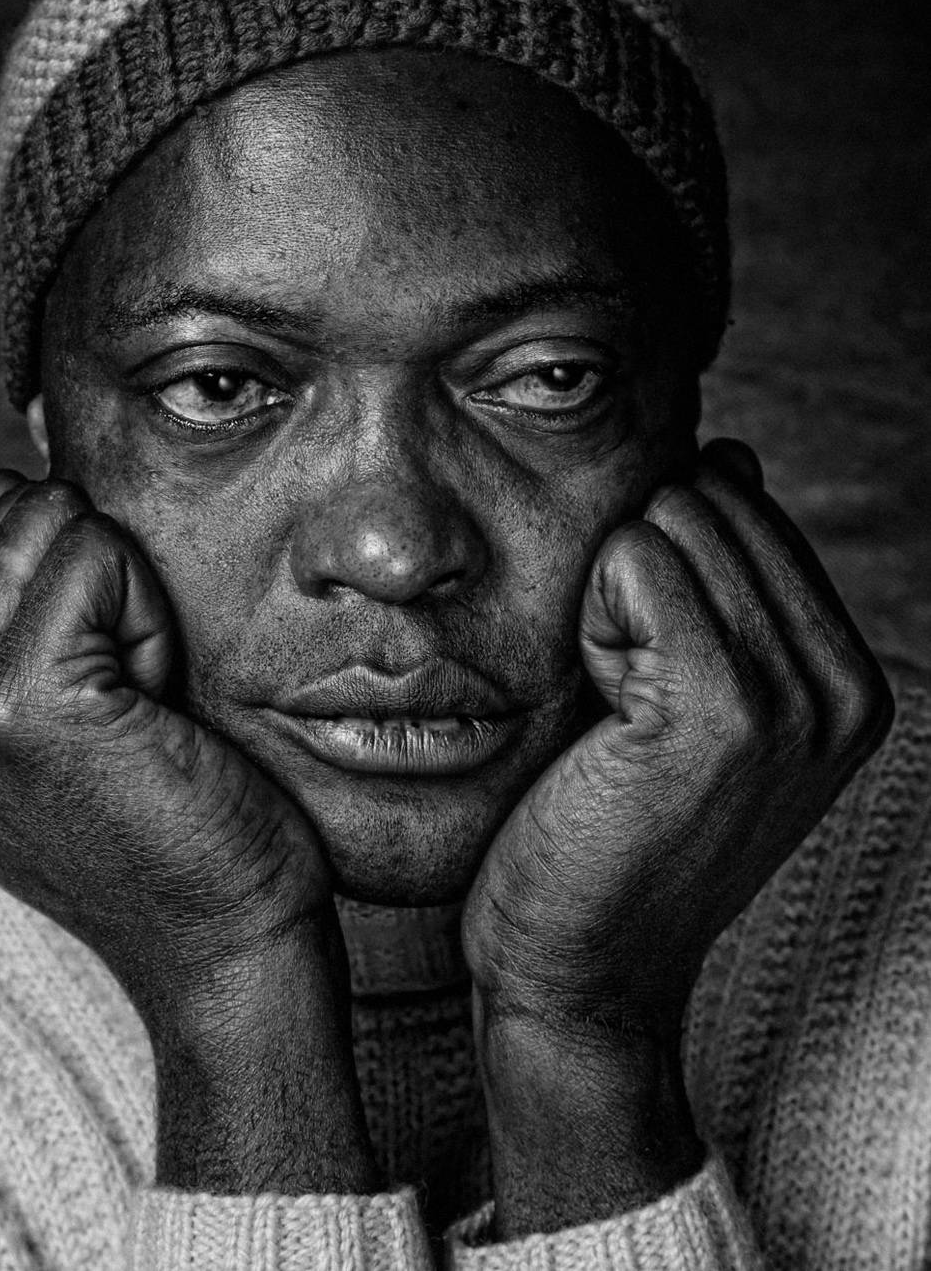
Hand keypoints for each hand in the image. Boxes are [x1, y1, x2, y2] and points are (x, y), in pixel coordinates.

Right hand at [0, 473, 377, 1192]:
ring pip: (55, 526)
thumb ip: (11, 596)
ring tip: (136, 714)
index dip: (75, 603)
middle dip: (98, 594)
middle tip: (125, 712)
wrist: (224, 940)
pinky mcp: (13, 703)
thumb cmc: (168, 819)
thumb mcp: (66, 702)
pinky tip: (154, 712)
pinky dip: (150, 619)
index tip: (98, 711)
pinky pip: (99, 556)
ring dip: (127, 606)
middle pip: (12, 518)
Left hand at [463, 439, 892, 1233]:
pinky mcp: (723, 708)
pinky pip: (634, 560)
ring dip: (610, 602)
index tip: (651, 677)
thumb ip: (724, 582)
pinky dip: (591, 621)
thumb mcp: (687, 693)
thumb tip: (729, 455)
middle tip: (627, 693)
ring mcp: (796, 697)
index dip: (663, 566)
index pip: (745, 503)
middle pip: (709, 497)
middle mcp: (844, 684)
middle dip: (637, 572)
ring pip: (670, 518)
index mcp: (847, 676)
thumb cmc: (605, 826)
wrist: (580, 970)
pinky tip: (601, 709)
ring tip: (618, 709)